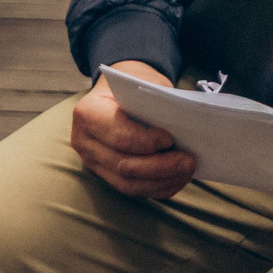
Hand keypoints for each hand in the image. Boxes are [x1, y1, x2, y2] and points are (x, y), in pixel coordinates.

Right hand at [71, 61, 198, 199]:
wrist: (120, 91)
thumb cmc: (135, 85)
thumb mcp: (144, 83)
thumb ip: (157, 103)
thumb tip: (184, 123)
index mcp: (89, 112)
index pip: (117, 135)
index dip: (145, 142)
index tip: (169, 139)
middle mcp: (84, 141)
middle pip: (123, 164)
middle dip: (160, 166)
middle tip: (188, 161)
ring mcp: (93, 161)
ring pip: (127, 183)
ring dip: (162, 181)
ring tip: (187, 171)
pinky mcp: (105, 174)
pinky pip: (132, 189)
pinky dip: (158, 187)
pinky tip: (178, 180)